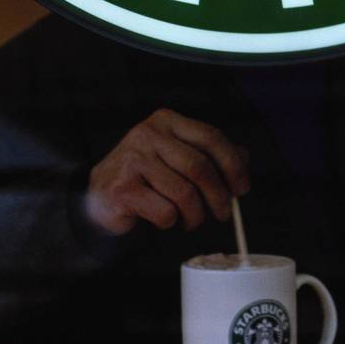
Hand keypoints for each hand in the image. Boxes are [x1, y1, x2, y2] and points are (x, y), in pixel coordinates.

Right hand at [85, 109, 250, 235]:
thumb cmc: (146, 177)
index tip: (242, 188)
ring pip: (184, 193)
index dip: (232, 164)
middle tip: (223, 213)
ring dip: (195, 215)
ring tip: (191, 220)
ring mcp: (133, 160)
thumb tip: (244, 159)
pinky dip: (171, 222)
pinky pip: (165, 211)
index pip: (211, 136)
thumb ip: (209, 154)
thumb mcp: (177, 157)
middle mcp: (148, 134)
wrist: (100, 197)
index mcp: (166, 121)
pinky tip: (165, 219)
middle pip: (200, 167)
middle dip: (218, 196)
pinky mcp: (122, 188)